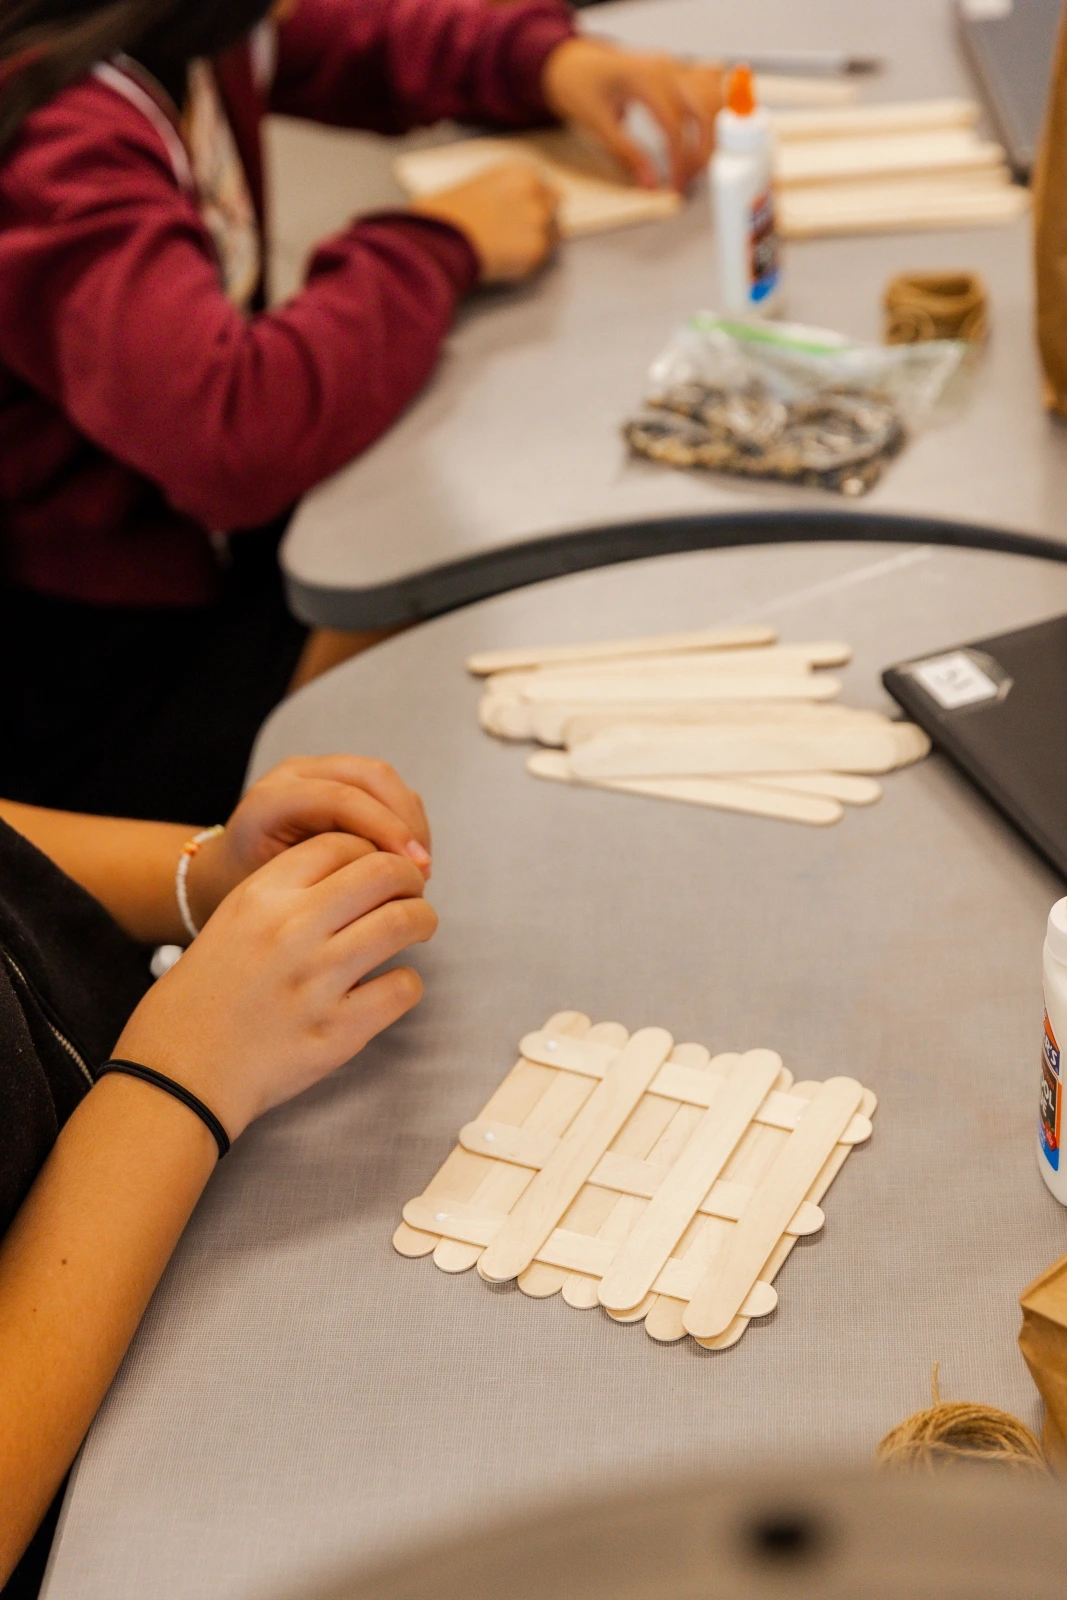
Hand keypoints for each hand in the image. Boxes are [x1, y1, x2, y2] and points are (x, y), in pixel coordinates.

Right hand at [115, 835, 437, 1138]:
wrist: (179, 1074)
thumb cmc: (205, 996)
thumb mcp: (231, 921)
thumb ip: (287, 893)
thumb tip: (357, 871)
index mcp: (261, 896)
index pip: (341, 843)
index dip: (371, 850)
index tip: (378, 868)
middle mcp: (292, 930)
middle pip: (383, 872)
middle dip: (409, 878)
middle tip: (412, 893)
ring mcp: (317, 981)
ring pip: (404, 922)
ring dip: (422, 920)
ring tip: (418, 928)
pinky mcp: (338, 1031)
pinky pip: (403, 988)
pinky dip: (407, 982)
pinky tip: (391, 985)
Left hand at [187, 754, 431, 929]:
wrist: (228, 870)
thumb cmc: (249, 891)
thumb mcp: (277, 893)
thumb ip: (323, 883)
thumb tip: (389, 891)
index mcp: (271, 800)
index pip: (341, 800)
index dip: (386, 830)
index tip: (414, 871)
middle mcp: (294, 773)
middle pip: (370, 777)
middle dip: (406, 822)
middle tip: (423, 870)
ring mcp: (317, 769)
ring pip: (382, 778)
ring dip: (410, 821)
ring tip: (419, 866)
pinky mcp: (338, 776)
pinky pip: (383, 788)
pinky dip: (404, 819)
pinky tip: (408, 856)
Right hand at [413, 161, 559, 283]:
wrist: (436, 240)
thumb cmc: (442, 214)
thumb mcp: (473, 187)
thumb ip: (501, 193)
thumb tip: (507, 209)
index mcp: (517, 172)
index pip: (542, 186)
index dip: (535, 201)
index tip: (526, 213)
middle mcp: (534, 192)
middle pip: (553, 208)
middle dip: (542, 220)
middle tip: (519, 236)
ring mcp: (538, 223)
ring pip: (552, 235)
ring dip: (537, 242)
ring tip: (509, 252)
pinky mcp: (536, 252)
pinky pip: (539, 259)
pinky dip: (526, 263)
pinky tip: (503, 263)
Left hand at [542, 38, 723, 191]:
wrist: (574, 61)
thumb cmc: (580, 86)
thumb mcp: (597, 123)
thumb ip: (626, 153)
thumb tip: (651, 184)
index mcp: (644, 78)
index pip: (675, 125)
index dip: (679, 161)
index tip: (676, 186)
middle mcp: (666, 67)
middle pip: (703, 110)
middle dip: (702, 152)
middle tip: (688, 181)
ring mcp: (675, 66)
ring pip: (714, 96)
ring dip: (714, 132)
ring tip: (698, 164)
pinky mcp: (678, 71)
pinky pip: (710, 84)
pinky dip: (716, 108)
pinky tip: (710, 133)